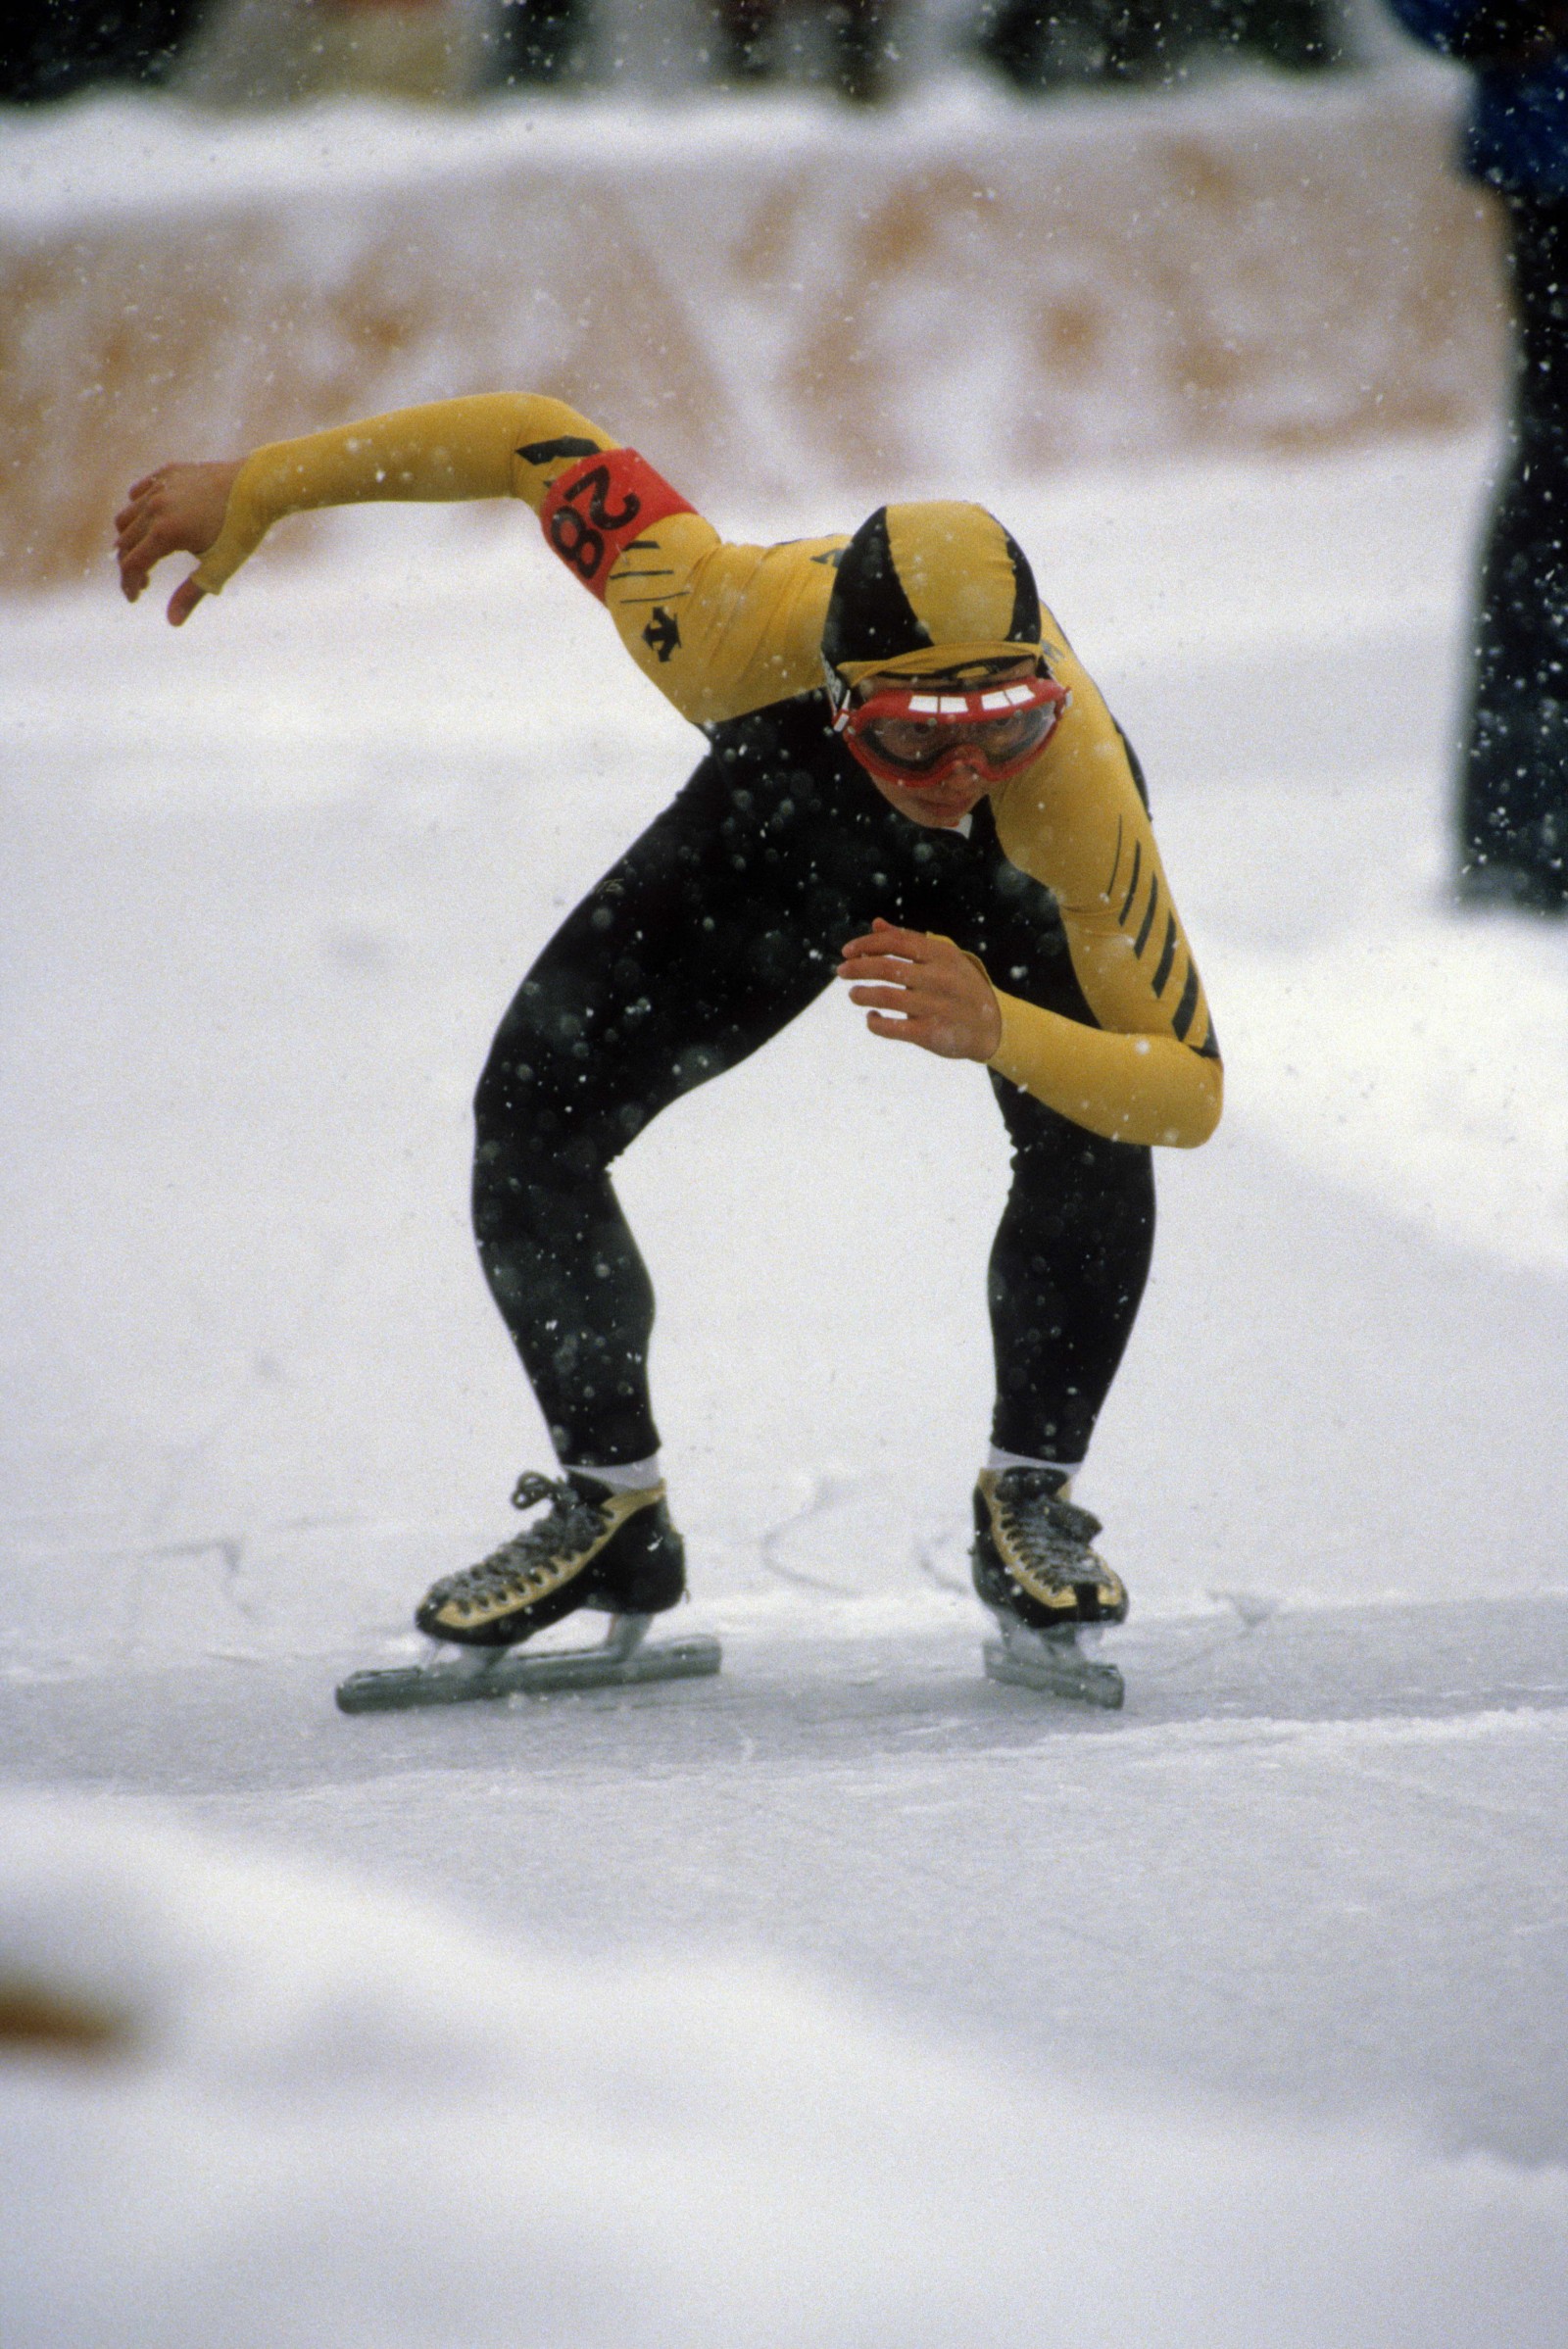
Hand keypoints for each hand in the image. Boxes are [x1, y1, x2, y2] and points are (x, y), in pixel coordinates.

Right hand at [114, 459, 241, 623]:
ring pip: (127, 516)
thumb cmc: (241, 530)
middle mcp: (155, 508)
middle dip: (129, 566)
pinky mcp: (167, 473)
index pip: (132, 564)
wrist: (257, 485)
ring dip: (129, 539)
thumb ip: (191, 593)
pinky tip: (149, 523)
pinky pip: (139, 492)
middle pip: (125, 543)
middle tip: (144, 583)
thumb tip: (172, 622)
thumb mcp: (218, 567)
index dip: (129, 584)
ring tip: (145, 554)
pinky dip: (137, 510)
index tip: (134, 599)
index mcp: (165, 533)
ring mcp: (160, 487)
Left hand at [837, 919, 1002, 1060]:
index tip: (847, 951)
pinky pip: (893, 1028)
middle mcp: (940, 978)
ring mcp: (936, 1006)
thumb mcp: (942, 958)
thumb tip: (876, 924)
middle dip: (857, 968)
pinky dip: (875, 1023)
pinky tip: (872, 1018)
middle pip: (886, 967)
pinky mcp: (932, 1033)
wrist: (993, 1026)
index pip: (896, 942)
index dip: (866, 944)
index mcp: (942, 954)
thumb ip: (908, 941)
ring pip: (886, 997)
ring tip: (854, 994)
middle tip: (841, 971)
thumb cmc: (960, 986)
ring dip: (862, 994)